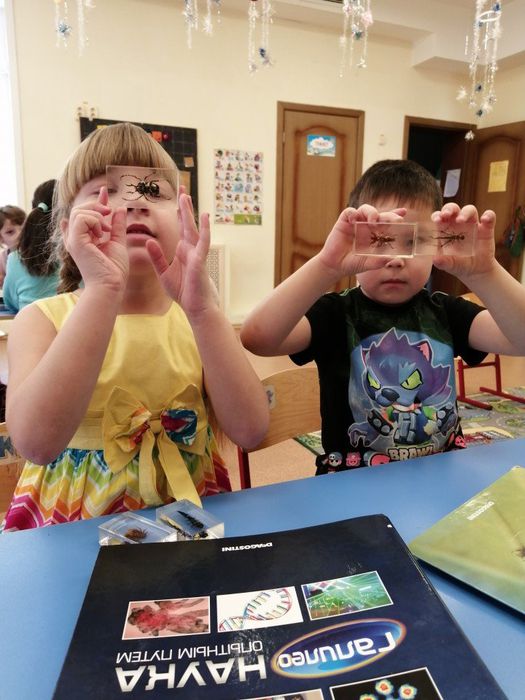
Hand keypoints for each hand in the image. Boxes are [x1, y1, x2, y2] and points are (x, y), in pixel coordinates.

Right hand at [65, 187, 128, 292]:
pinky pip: (81, 218)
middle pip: (79, 209)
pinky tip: (101, 233)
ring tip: (106, 229)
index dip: (95, 201)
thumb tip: (120, 208)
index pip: (85, 214)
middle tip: (110, 213)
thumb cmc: (114, 270)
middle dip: (96, 205)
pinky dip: (94, 220)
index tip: (104, 191)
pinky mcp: (76, 242)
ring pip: (78, 212)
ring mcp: (74, 240)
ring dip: (96, 214)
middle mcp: (76, 238)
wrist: (111, 285)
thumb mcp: (118, 242)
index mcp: (84, 239)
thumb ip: (117, 226)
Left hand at [146, 193, 215, 318]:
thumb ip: (157, 256)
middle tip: (181, 186)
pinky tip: (204, 216)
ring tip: (186, 196)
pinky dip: (205, 229)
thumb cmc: (183, 292)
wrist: (196, 308)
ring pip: (193, 228)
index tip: (176, 196)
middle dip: (184, 205)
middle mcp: (191, 248)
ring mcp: (197, 253)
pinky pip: (203, 242)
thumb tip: (149, 240)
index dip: (178, 211)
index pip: (180, 226)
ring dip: (190, 212)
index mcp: (183, 250)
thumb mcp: (164, 272)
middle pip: (187, 222)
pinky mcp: (200, 260)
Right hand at [317, 205, 406, 276]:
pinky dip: (353, 213)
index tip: (404, 212)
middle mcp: (366, 226)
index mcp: (375, 233)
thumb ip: (380, 261)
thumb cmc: (353, 264)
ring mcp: (355, 223)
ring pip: (366, 209)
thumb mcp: (369, 263)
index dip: (395, 214)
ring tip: (373, 221)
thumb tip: (393, 259)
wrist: (335, 267)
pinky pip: (349, 212)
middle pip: (379, 214)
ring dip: (372, 212)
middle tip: (397, 220)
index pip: (387, 221)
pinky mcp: (343, 222)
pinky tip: (354, 220)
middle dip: (389, 215)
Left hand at [432, 204, 496, 280]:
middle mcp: (458, 224)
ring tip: (461, 220)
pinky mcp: (486, 228)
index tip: (436, 220)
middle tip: (446, 214)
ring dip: (465, 212)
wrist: (476, 271)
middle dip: (449, 209)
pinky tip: (485, 219)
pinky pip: (489, 217)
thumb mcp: (450, 265)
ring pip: (470, 210)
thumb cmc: (458, 265)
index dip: (437, 215)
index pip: (439, 217)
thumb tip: (435, 260)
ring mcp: (472, 224)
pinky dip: (488, 216)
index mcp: (445, 230)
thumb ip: (443, 262)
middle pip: (453, 209)